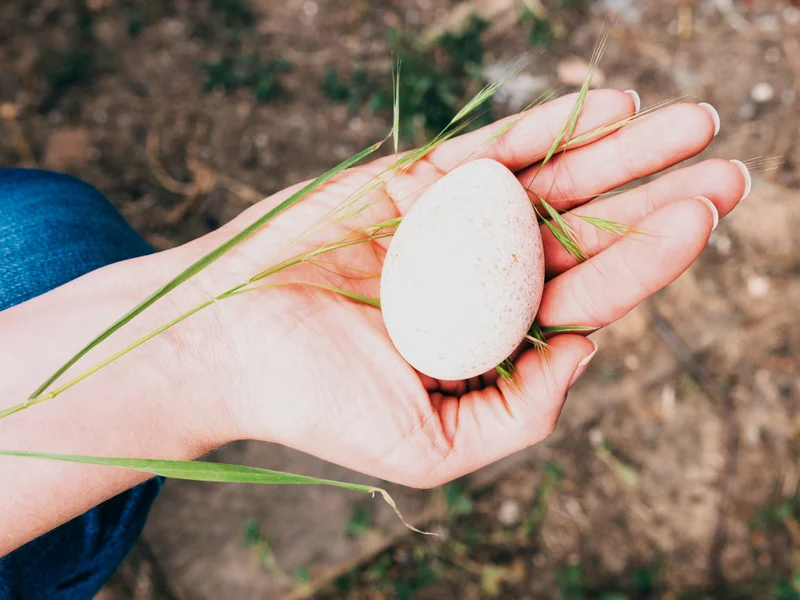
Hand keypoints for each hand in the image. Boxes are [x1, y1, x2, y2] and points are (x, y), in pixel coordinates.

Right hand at [181, 90, 746, 487]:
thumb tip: (590, 351)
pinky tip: (609, 105)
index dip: (649, 257)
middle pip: (583, 234)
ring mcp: (450, 228)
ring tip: (694, 119)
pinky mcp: (413, 185)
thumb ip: (520, 412)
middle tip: (731, 168)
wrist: (224, 340)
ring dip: (622, 152)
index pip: (587, 296)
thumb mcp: (432, 446)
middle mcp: (480, 279)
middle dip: (657, 199)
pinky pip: (490, 151)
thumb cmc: (315, 400)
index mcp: (490, 339)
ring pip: (549, 183)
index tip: (703, 215)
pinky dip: (546, 127)